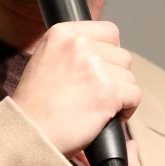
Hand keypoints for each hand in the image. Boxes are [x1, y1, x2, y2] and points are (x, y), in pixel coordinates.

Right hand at [11, 21, 140, 156]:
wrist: (29, 134)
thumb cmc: (35, 106)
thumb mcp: (44, 60)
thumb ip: (71, 49)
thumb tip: (103, 50)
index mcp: (62, 33)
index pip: (109, 31)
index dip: (109, 54)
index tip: (100, 70)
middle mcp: (79, 44)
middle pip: (122, 55)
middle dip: (115, 76)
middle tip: (95, 94)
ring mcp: (95, 67)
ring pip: (129, 77)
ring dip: (120, 94)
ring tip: (96, 107)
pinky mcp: (109, 91)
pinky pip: (135, 95)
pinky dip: (126, 110)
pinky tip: (106, 116)